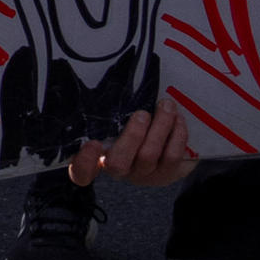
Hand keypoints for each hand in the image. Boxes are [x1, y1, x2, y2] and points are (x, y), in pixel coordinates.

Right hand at [67, 96, 204, 191]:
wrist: (165, 148)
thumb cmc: (135, 126)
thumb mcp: (118, 119)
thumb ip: (112, 112)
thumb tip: (114, 85)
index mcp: (98, 156)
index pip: (82, 172)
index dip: (84, 163)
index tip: (93, 144)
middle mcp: (118, 169)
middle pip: (118, 163)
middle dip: (132, 136)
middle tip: (142, 114)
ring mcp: (142, 174)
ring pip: (149, 156)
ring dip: (160, 127)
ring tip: (166, 106)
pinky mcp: (166, 174)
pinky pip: (172, 155)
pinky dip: (177, 134)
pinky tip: (177, 118)